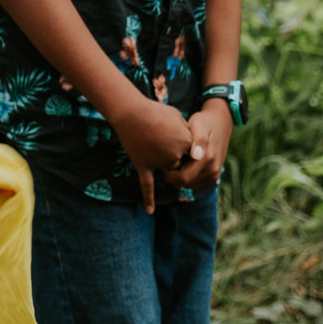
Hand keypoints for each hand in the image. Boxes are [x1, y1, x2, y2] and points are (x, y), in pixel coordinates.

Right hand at [113, 96, 192, 214]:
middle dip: (173, 149)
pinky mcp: (143, 166)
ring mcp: (158, 163)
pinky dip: (149, 199)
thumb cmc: (156, 112)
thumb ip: (185, 133)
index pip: (191, 148)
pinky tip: (150, 211)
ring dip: (162, 157)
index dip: (182, 137)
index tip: (174, 128)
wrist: (131, 113)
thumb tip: (189, 144)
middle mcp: (174, 156)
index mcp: (186, 142)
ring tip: (152, 139)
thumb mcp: (178, 118)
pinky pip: (147, 185)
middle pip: (179, 160)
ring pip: (166, 167)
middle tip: (160, 133)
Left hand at [171, 101, 233, 190]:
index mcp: (207, 159)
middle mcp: (212, 170)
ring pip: (188, 185)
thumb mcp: (199, 125)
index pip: (182, 178)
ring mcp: (214, 175)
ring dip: (180, 176)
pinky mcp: (213, 177)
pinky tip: (185, 163)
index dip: (169, 173)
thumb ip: (199, 140)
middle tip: (169, 159)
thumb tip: (196, 156)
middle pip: (184, 183)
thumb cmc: (204, 123)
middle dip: (173, 175)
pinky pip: (194, 183)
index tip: (164, 161)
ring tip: (178, 159)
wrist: (220, 124)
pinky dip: (187, 176)